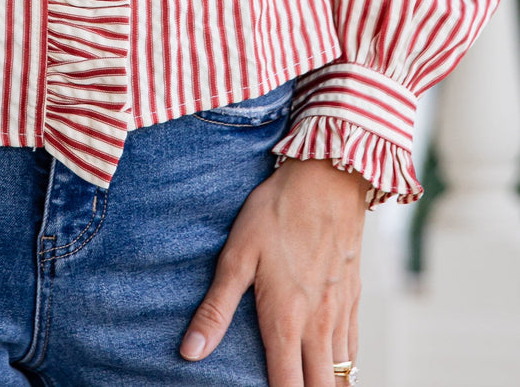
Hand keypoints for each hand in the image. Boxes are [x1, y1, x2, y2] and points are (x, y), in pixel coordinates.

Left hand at [180, 156, 369, 386]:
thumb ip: (216, 308)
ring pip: (342, 374)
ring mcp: (340, 314)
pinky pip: (353, 350)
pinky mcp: (354, 298)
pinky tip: (333, 368)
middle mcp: (318, 326)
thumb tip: (190, 351)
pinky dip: (345, 367)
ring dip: (326, 385)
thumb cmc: (277, 212)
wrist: (328, 179)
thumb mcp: (237, 255)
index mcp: (286, 321)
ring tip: (306, 382)